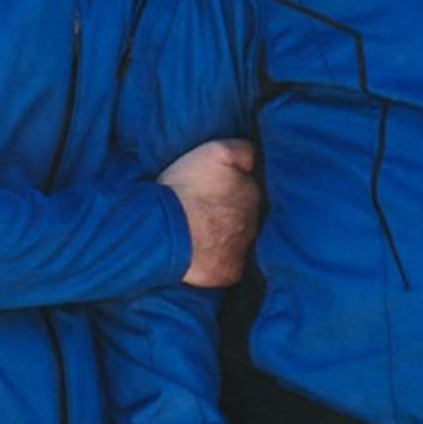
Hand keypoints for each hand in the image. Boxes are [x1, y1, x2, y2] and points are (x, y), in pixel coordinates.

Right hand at [157, 137, 261, 287]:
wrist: (168, 231)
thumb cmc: (186, 189)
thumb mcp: (216, 152)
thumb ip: (242, 151)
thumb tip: (253, 159)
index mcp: (251, 191)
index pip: (247, 185)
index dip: (229, 185)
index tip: (212, 187)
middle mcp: (254, 220)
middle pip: (244, 213)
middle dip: (228, 211)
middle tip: (201, 210)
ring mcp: (243, 248)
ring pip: (237, 239)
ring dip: (223, 235)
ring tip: (197, 232)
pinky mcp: (231, 272)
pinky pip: (227, 266)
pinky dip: (216, 261)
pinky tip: (198, 255)